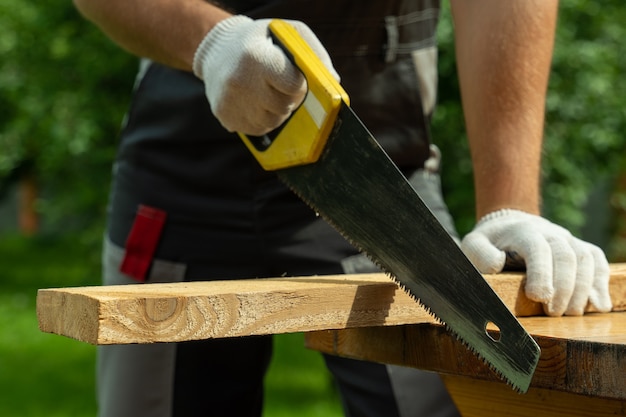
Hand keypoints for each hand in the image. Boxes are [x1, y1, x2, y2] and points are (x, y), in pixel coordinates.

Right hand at [193, 15, 336, 134]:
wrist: (216, 50)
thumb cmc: (261, 41)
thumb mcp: (287, 34)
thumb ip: (313, 54)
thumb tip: (334, 82)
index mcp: (256, 57)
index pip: (294, 86)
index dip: (300, 84)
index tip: (295, 77)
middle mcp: (240, 82)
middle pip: (284, 107)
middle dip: (289, 99)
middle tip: (279, 85)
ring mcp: (231, 103)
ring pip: (272, 123)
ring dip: (277, 111)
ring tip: (267, 92)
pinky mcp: (226, 118)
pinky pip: (258, 130)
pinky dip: (262, 120)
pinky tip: (255, 102)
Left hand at [461, 209, 611, 315]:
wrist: (508, 225)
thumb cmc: (490, 242)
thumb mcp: (474, 244)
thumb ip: (482, 255)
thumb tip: (497, 265)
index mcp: (524, 232)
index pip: (538, 249)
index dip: (542, 273)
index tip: (537, 297)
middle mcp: (551, 233)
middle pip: (567, 256)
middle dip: (564, 287)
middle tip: (553, 313)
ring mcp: (568, 240)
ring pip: (586, 259)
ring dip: (583, 289)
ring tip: (571, 313)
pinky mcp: (579, 250)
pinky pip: (598, 263)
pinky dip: (601, 284)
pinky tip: (597, 305)